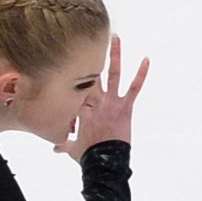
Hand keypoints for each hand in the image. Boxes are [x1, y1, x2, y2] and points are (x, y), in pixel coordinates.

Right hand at [64, 36, 146, 156]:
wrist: (102, 161)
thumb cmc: (87, 155)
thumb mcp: (73, 148)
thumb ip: (64, 144)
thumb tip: (55, 148)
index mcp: (79, 107)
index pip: (76, 86)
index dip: (73, 73)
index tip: (69, 58)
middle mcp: (94, 100)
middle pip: (91, 74)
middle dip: (91, 57)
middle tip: (89, 39)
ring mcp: (110, 102)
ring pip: (113, 74)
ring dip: (115, 56)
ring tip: (115, 38)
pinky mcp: (125, 107)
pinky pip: (134, 88)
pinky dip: (141, 74)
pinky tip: (146, 60)